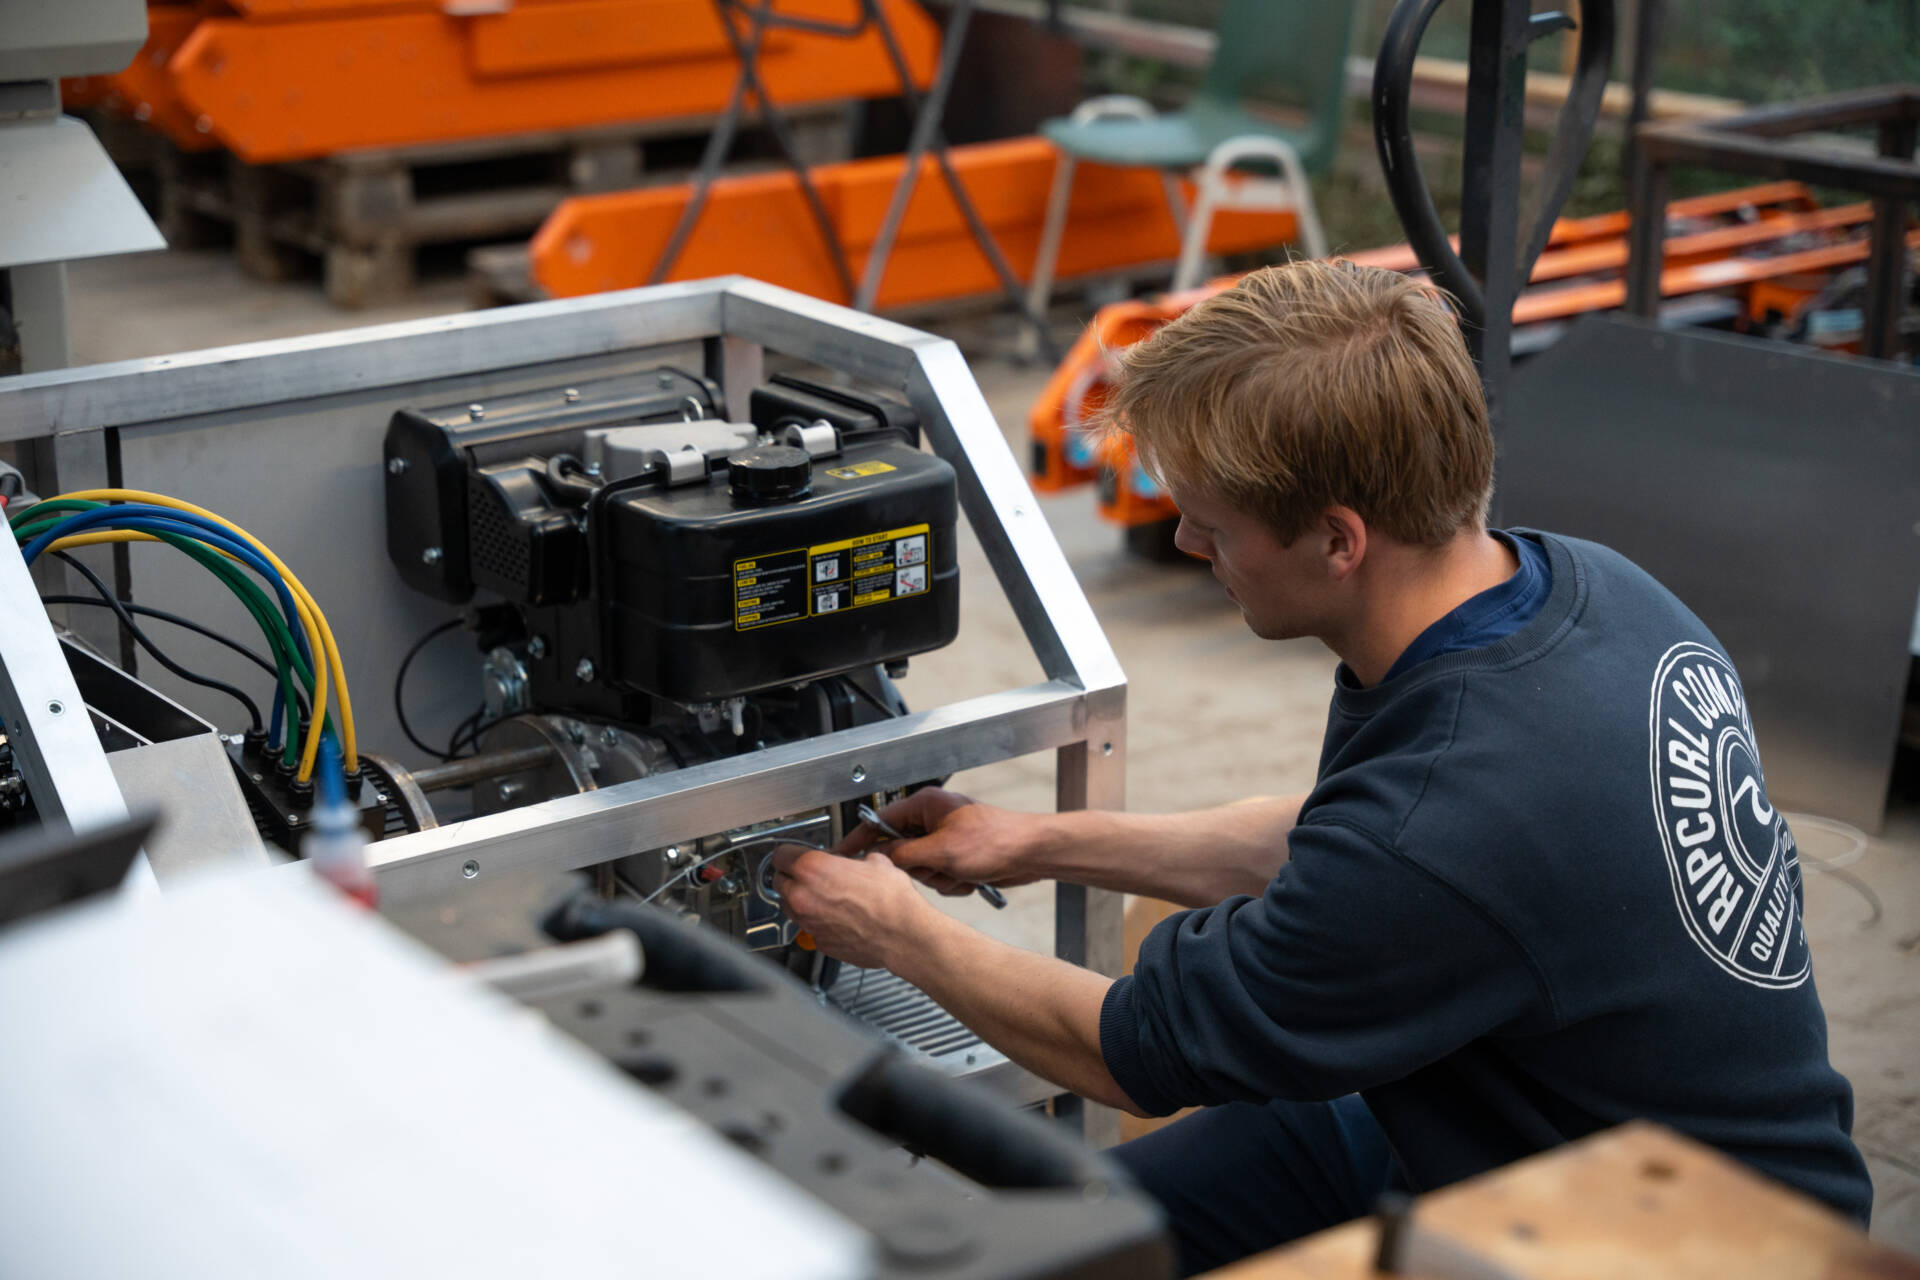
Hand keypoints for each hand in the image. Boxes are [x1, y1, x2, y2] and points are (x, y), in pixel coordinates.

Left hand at [768, 846, 931, 969]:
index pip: (780, 855)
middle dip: (792, 877)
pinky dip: (818, 922)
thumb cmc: (891, 900)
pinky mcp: (818, 941)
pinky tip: (838, 918)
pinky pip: (809, 928)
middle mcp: (803, 895)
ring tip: (825, 897)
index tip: (795, 856)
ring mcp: (808, 922)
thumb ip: (853, 859)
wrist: (903, 934)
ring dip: (801, 900)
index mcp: (812, 868)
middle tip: (811, 876)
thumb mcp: (875, 862)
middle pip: (779, 882)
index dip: (790, 854)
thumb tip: (853, 861)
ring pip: (789, 907)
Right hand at [840, 788, 1045, 896]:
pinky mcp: (956, 855)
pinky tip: (969, 878)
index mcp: (925, 805)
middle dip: (919, 868)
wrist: (1030, 854)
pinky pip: (939, 875)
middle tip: (937, 868)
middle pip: (900, 850)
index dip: (860, 839)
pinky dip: (952, 882)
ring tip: (959, 873)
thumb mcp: (940, 851)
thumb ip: (904, 855)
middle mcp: (932, 819)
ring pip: (920, 868)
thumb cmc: (994, 841)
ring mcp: (944, 838)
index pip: (879, 821)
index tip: (842, 855)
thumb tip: (879, 859)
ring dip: (939, 878)